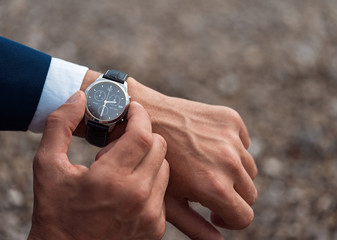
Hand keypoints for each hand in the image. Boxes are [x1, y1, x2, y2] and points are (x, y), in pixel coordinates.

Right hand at [28, 91, 168, 239]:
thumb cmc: (54, 212)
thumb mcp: (47, 167)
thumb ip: (60, 126)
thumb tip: (80, 97)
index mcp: (111, 180)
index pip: (142, 134)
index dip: (140, 115)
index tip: (133, 109)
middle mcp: (137, 197)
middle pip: (159, 147)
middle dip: (142, 136)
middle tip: (119, 145)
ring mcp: (150, 215)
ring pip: (164, 167)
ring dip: (147, 159)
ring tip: (121, 169)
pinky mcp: (156, 228)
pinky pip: (163, 191)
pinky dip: (150, 181)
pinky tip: (127, 189)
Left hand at [78, 71, 257, 239]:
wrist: (145, 117)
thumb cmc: (150, 163)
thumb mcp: (168, 199)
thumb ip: (194, 225)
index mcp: (213, 186)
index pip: (244, 217)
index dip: (230, 220)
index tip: (215, 212)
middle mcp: (228, 161)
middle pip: (251, 194)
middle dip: (234, 198)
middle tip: (211, 190)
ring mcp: (231, 137)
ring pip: (249, 168)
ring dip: (234, 173)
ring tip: (208, 168)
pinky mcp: (230, 119)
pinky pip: (244, 143)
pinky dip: (233, 149)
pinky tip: (209, 147)